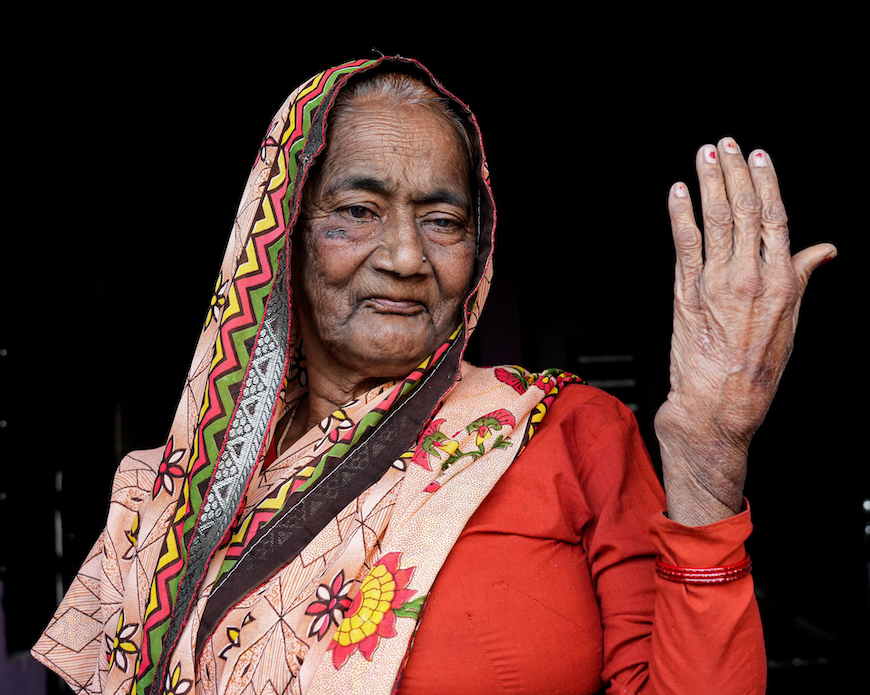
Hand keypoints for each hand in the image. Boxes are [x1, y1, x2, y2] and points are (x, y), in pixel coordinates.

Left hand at [655, 137, 835, 525]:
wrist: (719, 405)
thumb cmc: (757, 368)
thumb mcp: (792, 324)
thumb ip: (802, 278)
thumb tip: (825, 249)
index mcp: (784, 283)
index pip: (776, 218)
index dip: (766, 182)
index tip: (759, 155)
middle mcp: (753, 277)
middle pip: (744, 211)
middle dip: (734, 173)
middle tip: (726, 143)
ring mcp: (717, 284)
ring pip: (716, 221)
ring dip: (708, 184)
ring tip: (704, 154)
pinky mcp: (687, 294)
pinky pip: (685, 244)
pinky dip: (680, 215)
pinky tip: (677, 192)